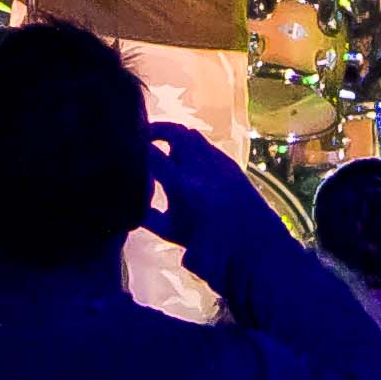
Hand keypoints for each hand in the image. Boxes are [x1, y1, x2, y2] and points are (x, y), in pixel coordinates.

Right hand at [140, 120, 267, 264]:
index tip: (126, 150)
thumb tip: (129, 201)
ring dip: (175, 138)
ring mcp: (219, 162)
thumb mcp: (171, 233)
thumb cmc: (210, 248)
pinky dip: (193, 149)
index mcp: (182, 184)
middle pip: (173, 131)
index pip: (151, 153)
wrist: (254, 249)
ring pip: (192, 136)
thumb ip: (147, 215)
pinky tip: (188, 164)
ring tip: (164, 150)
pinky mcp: (231, 164)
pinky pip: (207, 146)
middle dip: (155, 130)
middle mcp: (200, 166)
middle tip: (143, 138)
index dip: (135, 148)